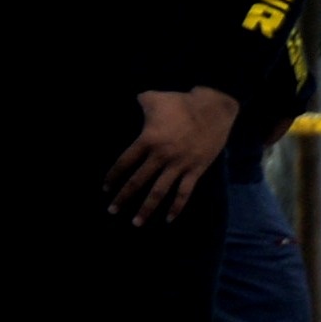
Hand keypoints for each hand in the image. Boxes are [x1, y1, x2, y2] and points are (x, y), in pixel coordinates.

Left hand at [103, 88, 237, 226]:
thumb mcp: (155, 98)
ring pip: (158, 192)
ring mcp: (179, 164)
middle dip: (123, 197)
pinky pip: (184, 192)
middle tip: (112, 210)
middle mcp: (161, 156)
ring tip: (136, 223)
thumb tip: (131, 100)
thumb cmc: (183, 102)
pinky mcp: (196, 169)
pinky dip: (177, 207)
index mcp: (148, 140)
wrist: (215, 107)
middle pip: (137, 182)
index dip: (112, 177)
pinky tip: (168, 219)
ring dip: (146, 209)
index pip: (124, 163)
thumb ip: (140, 102)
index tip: (105, 188)